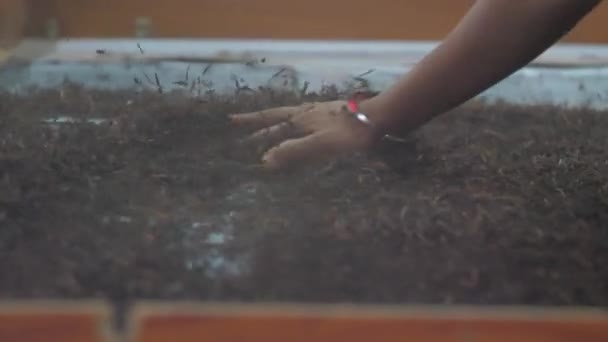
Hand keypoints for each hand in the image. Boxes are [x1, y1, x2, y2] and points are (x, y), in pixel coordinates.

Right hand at [229, 99, 382, 169]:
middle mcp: (310, 114)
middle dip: (262, 128)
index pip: (271, 120)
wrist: (383, 120)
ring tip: (272, 138)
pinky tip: (305, 140)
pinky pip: (310, 128)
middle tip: (245, 134)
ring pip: (296, 123)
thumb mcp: (320, 144)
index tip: (232, 121)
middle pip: (280, 120)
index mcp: (303, 117)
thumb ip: (294, 151)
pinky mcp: (337, 121)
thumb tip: (264, 160)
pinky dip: (300, 134)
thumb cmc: (351, 134)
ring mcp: (324, 116)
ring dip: (281, 131)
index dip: (252, 123)